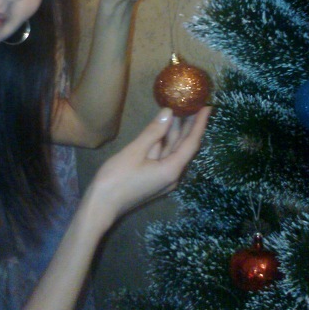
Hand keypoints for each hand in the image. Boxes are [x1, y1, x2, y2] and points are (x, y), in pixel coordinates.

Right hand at [87, 106, 210, 227]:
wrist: (101, 206)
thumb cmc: (116, 179)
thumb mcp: (134, 152)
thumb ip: (153, 132)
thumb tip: (169, 112)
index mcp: (172, 169)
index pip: (192, 142)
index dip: (200, 123)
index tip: (207, 106)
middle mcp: (173, 174)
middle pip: (185, 146)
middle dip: (190, 125)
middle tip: (195, 103)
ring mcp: (163, 176)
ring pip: (174, 149)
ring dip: (177, 131)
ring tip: (182, 109)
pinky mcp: (154, 176)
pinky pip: (165, 155)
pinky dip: (166, 140)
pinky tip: (164, 128)